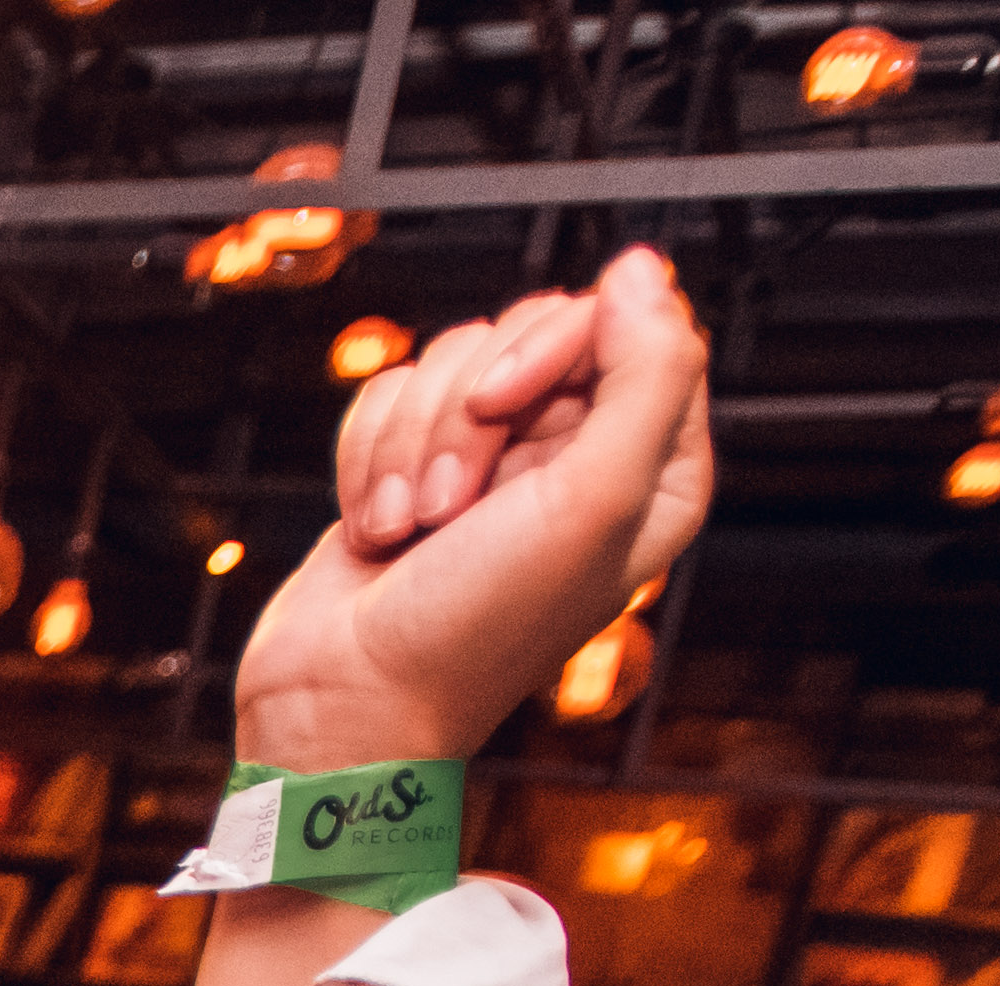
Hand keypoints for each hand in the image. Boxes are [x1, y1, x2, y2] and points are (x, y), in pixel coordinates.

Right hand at [237, 245, 711, 777]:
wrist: (348, 700)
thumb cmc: (473, 632)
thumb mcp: (594, 501)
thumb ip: (645, 373)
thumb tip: (640, 270)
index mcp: (651, 469)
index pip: (624, 327)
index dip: (554, 347)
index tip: (506, 403)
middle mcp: (579, 458)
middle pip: (530, 331)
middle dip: (467, 410)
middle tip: (454, 499)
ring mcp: (495, 463)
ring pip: (451, 361)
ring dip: (412, 446)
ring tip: (411, 530)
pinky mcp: (415, 467)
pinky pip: (390, 395)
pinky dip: (368, 460)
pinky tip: (378, 529)